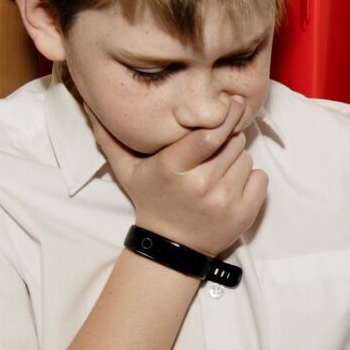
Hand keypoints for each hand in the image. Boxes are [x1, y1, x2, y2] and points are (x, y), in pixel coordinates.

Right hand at [87, 96, 267, 255]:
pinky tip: (232, 185)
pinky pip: (260, 178)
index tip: (230, 101)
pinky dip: (251, 178)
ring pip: (246, 158)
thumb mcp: (127, 171)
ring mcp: (224, 201)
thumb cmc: (152, 202)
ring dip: (237, 160)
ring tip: (218, 172)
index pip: (208, 134)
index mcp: (173, 169)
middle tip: (213, 152)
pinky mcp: (243, 214)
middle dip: (227, 140)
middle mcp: (200, 185)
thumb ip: (110, 137)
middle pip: (232, 142)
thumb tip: (89, 103)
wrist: (173, 248)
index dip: (222, 115)